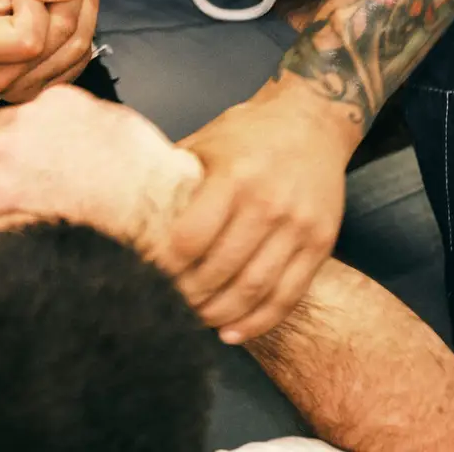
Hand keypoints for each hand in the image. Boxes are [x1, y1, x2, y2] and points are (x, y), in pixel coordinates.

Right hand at [0, 86, 198, 249]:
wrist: (162, 213)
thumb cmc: (96, 241)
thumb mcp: (16, 247)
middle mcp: (6, 144)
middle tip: (14, 188)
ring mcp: (38, 116)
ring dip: (13, 143)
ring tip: (47, 172)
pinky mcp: (66, 99)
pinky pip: (34, 108)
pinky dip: (45, 126)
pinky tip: (70, 153)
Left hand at [168, 80, 362, 343]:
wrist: (313, 121)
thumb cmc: (249, 132)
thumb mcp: (206, 142)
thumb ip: (176, 178)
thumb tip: (132, 212)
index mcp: (234, 177)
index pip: (191, 239)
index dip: (167, 265)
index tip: (150, 275)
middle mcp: (269, 204)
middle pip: (221, 271)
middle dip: (190, 296)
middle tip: (170, 304)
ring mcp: (299, 227)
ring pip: (255, 289)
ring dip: (221, 314)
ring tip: (198, 320)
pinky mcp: (321, 243)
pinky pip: (289, 295)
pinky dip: (259, 321)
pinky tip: (233, 332)